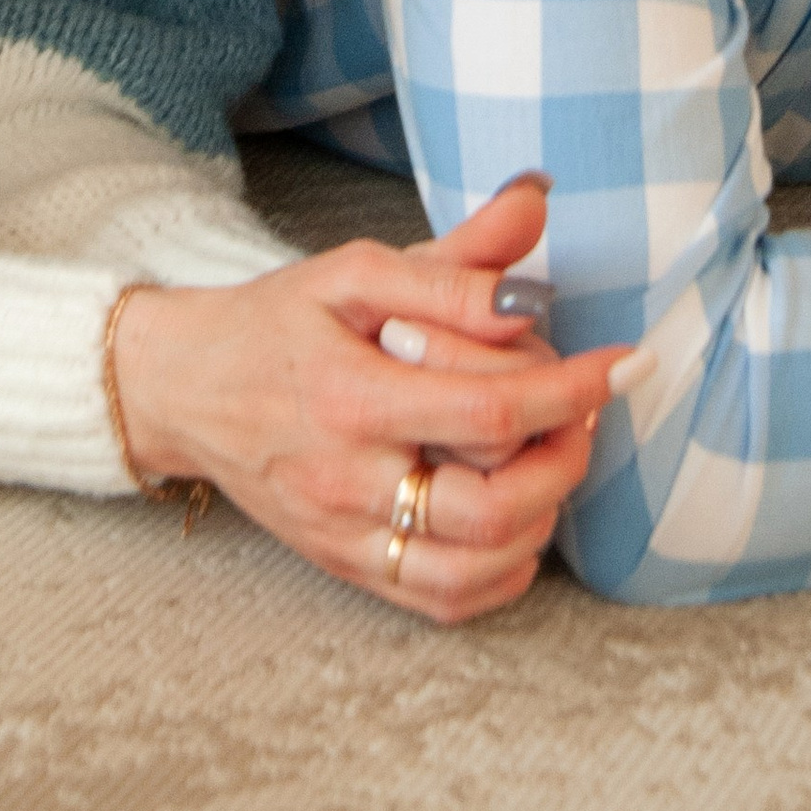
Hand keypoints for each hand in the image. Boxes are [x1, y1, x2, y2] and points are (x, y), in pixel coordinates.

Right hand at [109, 177, 627, 625]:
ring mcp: (346, 537)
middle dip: (564, 461)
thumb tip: (536, 211)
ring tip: (554, 459)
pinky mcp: (345, 567)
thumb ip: (452, 260)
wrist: (183, 389)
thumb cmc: (274, 322)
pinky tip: (518, 524)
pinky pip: (442, 599)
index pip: (488, 410)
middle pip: (491, 508)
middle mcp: (348, 481)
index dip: (572, 388)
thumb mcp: (353, 270)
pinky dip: (501, 573)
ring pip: (473, 569)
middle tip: (585, 412)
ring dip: (541, 520)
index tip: (627, 362)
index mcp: (351, 397)